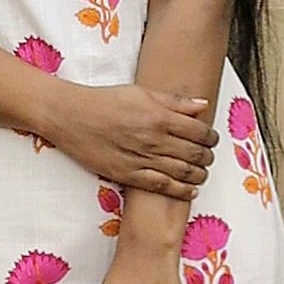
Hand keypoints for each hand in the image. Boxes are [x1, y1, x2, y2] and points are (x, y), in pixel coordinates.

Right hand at [46, 81, 218, 199]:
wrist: (70, 116)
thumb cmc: (104, 101)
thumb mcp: (141, 92)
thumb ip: (174, 101)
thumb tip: (202, 104)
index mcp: (159, 116)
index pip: (199, 131)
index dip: (211, 137)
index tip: (212, 139)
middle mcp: (153, 139)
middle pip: (195, 154)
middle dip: (208, 157)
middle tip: (209, 156)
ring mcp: (141, 159)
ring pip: (183, 173)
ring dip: (199, 175)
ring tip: (202, 173)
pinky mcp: (128, 174)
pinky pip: (162, 186)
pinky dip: (181, 191)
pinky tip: (190, 190)